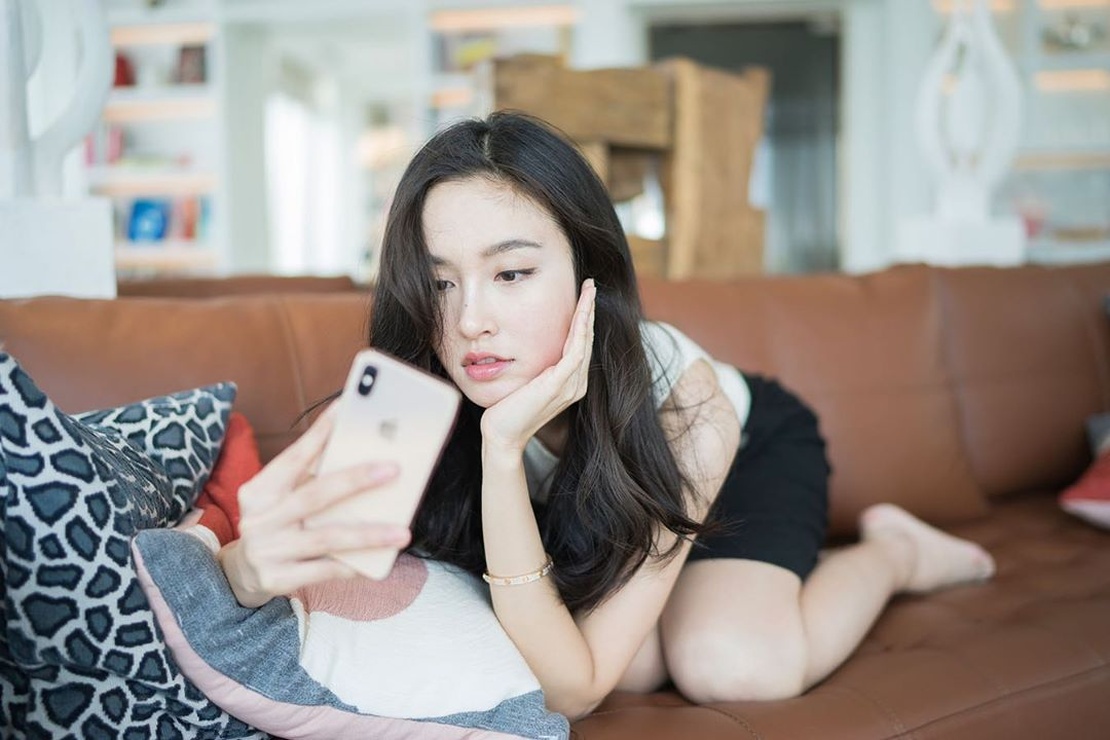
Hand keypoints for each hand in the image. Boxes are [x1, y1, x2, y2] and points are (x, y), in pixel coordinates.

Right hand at [218, 403, 411, 606]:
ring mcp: (267, 551)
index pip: (293, 458)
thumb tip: (359, 446)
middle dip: (356, 480)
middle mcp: (259, 519)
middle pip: (313, 495)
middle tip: (393, 469)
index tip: (345, 409)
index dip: (319, 433)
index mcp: (258, 491)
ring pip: (326, 538)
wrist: (241, 572)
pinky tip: (380, 559)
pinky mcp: (277, 579)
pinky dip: (353, 564)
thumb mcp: (281, 497)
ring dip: (369, 534)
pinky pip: (325, 571)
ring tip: (403, 532)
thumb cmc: (275, 523)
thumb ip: (311, 476)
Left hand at [480, 278, 595, 452]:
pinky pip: (576, 351)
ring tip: (589, 291)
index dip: (583, 318)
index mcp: (569, 382)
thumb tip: (525, 343)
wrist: (501, 434)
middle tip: (590, 284)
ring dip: (588, 313)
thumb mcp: (524, 380)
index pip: (580, 344)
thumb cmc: (506, 409)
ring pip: (585, 341)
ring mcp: (570, 386)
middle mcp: (575, 383)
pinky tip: (581, 312)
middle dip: (589, 310)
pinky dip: (580, 329)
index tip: (583, 295)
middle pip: (587, 339)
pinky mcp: (560, 385)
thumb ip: (534, 366)